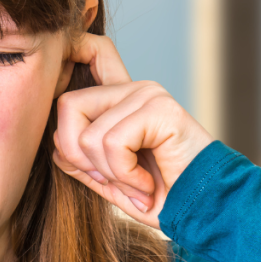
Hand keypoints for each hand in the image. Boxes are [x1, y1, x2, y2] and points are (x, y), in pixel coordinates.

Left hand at [52, 33, 212, 228]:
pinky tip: (148, 183)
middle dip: (78, 156)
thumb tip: (56, 148)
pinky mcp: (159, 109)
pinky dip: (125, 175)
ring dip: (109, 174)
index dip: (71, 48)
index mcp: (120, 100)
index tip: (64, 56)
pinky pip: (113, 143)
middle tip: (111, 179)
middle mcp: (132, 89)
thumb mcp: (111, 181)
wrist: (205, 213)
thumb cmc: (161, 197)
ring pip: (88, 135)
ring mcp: (147, 95)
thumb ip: (83, 163)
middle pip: (67, 105)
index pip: (90, 51)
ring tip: (137, 184)